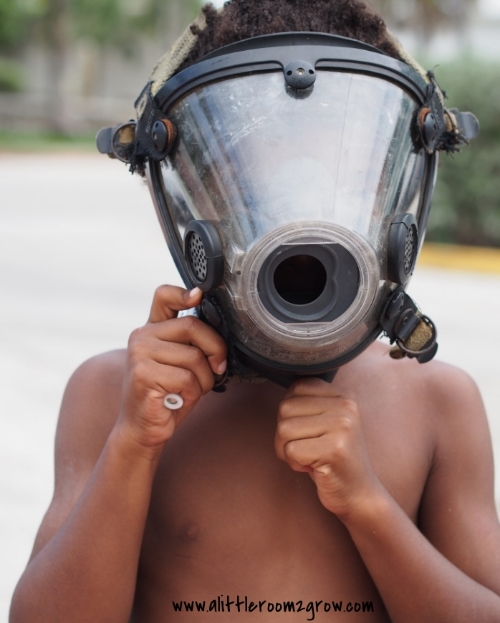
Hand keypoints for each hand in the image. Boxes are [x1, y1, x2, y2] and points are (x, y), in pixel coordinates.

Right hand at [117, 286, 226, 453]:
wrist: (142, 429)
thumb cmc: (167, 396)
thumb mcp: (182, 363)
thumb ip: (192, 344)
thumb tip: (222, 332)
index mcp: (152, 329)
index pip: (164, 296)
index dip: (184, 292)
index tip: (199, 296)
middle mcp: (141, 336)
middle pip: (192, 326)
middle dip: (215, 349)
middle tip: (217, 368)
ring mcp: (139, 354)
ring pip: (193, 356)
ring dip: (204, 379)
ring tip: (191, 390)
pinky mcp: (142, 374)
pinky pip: (186, 378)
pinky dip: (192, 393)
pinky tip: (179, 398)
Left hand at [275, 378, 381, 518]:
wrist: (359, 494)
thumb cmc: (332, 458)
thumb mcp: (325, 422)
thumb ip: (308, 403)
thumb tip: (281, 391)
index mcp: (343, 394)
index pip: (296, 387)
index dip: (290, 413)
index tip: (306, 431)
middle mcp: (345, 405)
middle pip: (285, 408)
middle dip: (284, 434)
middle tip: (305, 449)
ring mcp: (342, 426)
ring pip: (284, 429)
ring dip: (288, 450)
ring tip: (309, 458)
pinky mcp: (335, 449)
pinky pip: (291, 451)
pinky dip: (295, 464)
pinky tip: (313, 468)